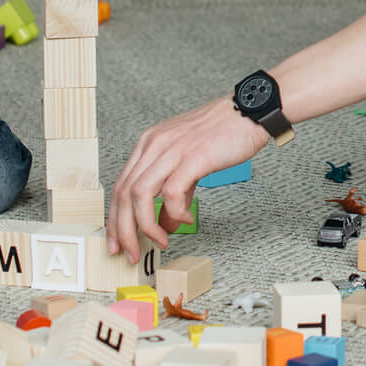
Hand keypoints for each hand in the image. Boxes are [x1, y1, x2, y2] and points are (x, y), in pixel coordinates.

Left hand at [107, 97, 269, 261]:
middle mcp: (155, 145)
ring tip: (159, 242)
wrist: (250, 112)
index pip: (120, 186)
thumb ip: (176, 192)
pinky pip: (172, 192)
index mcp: (149, 143)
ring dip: (144, 226)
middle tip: (131, 253)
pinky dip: (176, 213)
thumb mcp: (189, 162)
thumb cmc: (223, 134)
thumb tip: (166, 224)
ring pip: (141, 194)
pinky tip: (187, 219)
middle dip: (123, 230)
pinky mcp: (193, 157)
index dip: (115, 219)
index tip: (117, 242)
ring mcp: (172, 150)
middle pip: (124, 194)